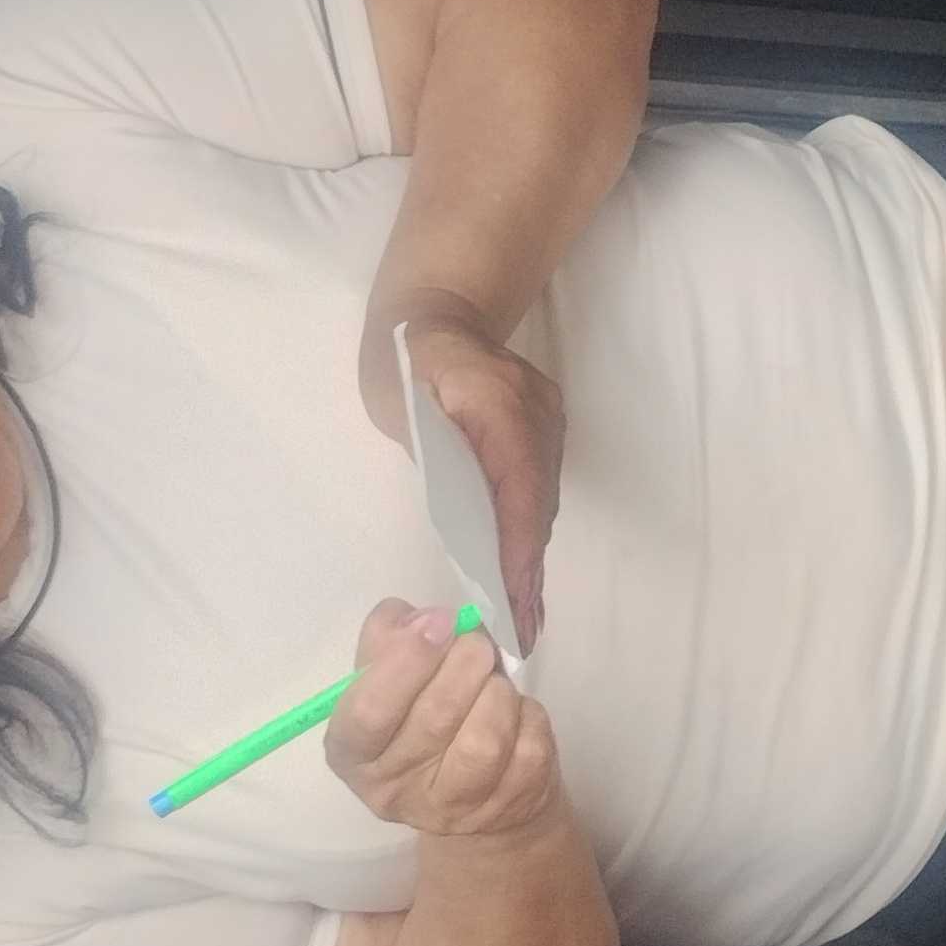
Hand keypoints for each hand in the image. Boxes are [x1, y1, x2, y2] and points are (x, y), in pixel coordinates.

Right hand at [321, 600, 563, 841]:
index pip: (369, 711)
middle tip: (475, 645)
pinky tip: (514, 714)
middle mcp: (393, 788)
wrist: (473, 792)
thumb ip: (391, 638)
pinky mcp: (506, 804)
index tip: (441, 622)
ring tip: (493, 681)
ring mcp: (452, 807)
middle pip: (434, 718)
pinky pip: (526, 748)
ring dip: (497, 691)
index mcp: (352, 752)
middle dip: (465, 664)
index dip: (408, 660)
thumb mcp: (389, 677)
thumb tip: (424, 620)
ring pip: (485, 739)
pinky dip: (527, 715)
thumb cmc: (421, 718)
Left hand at [366, 294, 563, 650]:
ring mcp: (547, 418)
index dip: (517, 544)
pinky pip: (540, 487)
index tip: (515, 597)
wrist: (434, 312)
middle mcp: (536, 410)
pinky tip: (524, 576)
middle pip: (537, 500)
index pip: (518, 483)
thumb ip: (434, 457)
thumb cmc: (401, 359)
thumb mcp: (398, 403)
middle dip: (529, 568)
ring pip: (542, 499)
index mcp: (497, 400)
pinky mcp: (546, 428)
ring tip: (526, 620)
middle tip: (522, 633)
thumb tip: (467, 522)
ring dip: (533, 557)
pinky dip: (530, 532)